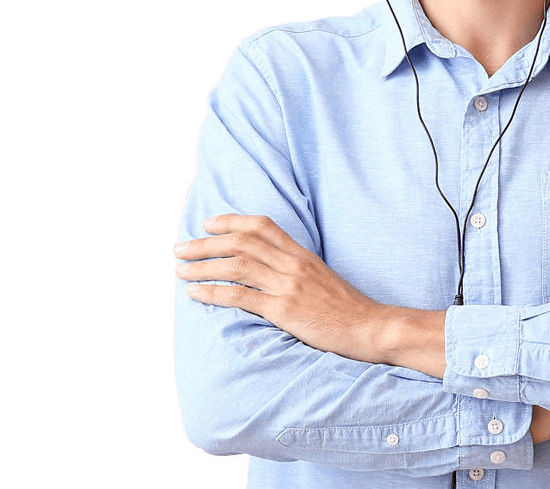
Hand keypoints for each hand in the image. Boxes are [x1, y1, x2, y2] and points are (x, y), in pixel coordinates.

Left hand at [173, 214, 393, 363]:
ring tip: (181, 271)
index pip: (262, 225)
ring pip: (237, 265)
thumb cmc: (346, 308)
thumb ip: (297, 269)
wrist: (369, 327)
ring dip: (204, 266)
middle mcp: (293, 264)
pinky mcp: (284, 309)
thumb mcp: (322, 278)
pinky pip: (241, 296)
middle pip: (242, 242)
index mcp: (302, 254)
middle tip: (181, 249)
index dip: (232, 220)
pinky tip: (196, 294)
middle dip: (206, 243)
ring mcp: (288, 285)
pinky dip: (214, 292)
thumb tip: (270, 268)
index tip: (208, 223)